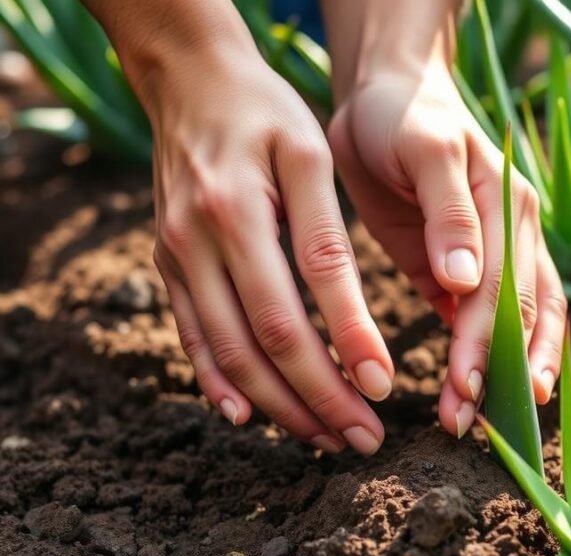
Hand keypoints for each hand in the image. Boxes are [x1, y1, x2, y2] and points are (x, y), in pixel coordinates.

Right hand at [146, 44, 390, 454]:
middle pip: (264, 341)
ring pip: (230, 353)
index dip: (347, 345)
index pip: (305, 294)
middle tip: (364, 437)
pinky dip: (219, 382)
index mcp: (244, 207)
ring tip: (327, 438)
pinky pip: (192, 337)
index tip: (384, 389)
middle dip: (319, 397)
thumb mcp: (310, 154)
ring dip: (279, 405)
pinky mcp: (167, 265)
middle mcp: (201, 239)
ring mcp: (176, 257)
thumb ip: (328, 233)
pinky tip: (246, 415)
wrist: (190, 83)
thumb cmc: (267, 115)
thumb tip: (350, 317)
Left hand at [328, 61, 567, 437]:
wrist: (386, 93)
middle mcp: (514, 237)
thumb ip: (449, 212)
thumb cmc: (405, 113)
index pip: (507, 288)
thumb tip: (466, 281)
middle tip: (465, 422)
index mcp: (510, 208)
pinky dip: (479, 359)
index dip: (489, 340)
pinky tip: (467, 392)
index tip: (466, 385)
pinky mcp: (459, 272)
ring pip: (515, 327)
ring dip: (497, 374)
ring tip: (471, 420)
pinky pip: (482, 322)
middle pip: (523, 317)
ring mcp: (493, 258)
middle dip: (498, 372)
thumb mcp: (426, 147)